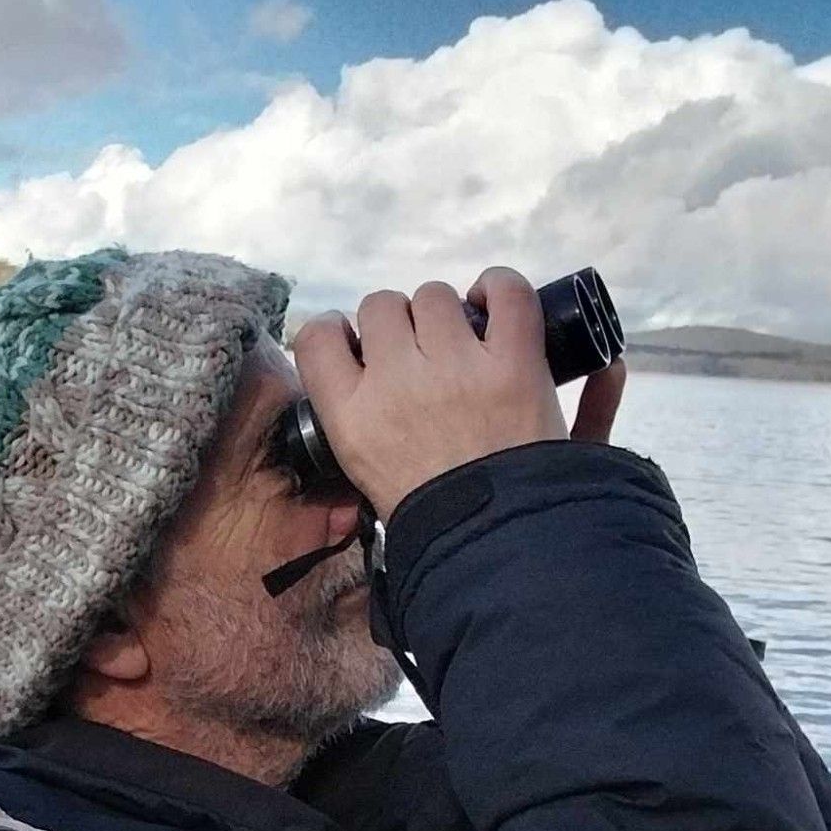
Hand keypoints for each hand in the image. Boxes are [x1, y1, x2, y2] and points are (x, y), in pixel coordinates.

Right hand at [292, 267, 581, 519]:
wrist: (497, 542)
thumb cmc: (429, 516)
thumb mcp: (363, 473)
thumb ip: (351, 418)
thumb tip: (352, 367)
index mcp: (350, 414)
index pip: (317, 337)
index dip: (336, 331)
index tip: (356, 345)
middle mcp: (395, 380)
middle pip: (379, 306)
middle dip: (397, 322)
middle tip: (420, 354)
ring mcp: (456, 367)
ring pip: (434, 295)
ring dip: (445, 309)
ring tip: (462, 339)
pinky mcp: (513, 362)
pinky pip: (506, 292)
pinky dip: (501, 287)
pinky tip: (494, 303)